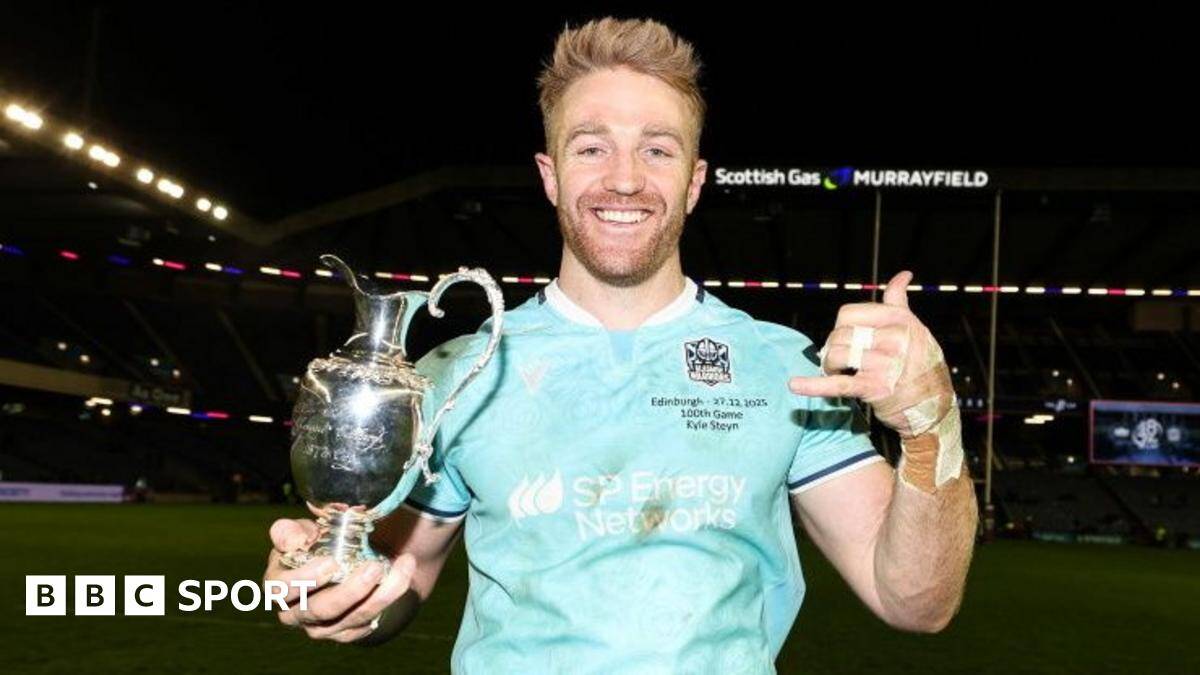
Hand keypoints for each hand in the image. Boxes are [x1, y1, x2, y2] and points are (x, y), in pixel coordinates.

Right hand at [264, 518, 416, 642]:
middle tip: (373, 567)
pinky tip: (403, 576)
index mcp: (279, 584)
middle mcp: (296, 611)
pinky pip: (369, 622)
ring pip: (351, 617)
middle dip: (349, 590)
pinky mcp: (346, 632)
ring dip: (379, 594)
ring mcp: (322, 626)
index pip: (280, 589)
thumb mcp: (302, 532)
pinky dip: (390, 597)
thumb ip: (292, 532)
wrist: (349, 561)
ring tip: (401, 567)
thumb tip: (295, 539)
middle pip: (319, 610)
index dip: (304, 579)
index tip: (330, 562)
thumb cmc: (318, 544)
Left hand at [787, 270, 952, 437]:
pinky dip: (814, 385)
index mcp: (900, 320)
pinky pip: (838, 384)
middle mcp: (894, 340)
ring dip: (828, 365)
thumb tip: (903, 275)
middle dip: (832, 346)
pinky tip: (795, 385)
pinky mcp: (875, 389)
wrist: (935, 406)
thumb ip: (899, 302)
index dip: (840, 326)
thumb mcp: (915, 328)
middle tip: (839, 360)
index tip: (845, 338)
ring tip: (834, 372)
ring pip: (836, 355)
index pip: (848, 313)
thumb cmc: (921, 364)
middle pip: (840, 334)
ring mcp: (884, 364)